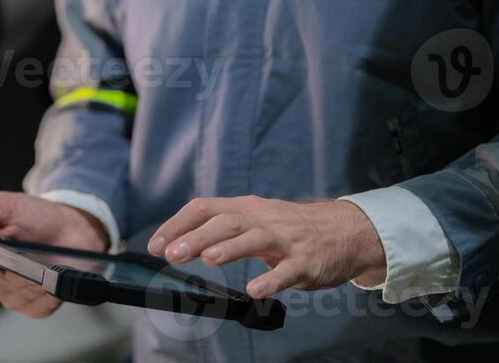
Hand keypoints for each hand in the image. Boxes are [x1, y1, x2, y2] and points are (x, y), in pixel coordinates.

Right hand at [0, 192, 109, 318]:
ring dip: (30, 281)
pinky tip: (54, 279)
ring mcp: (14, 295)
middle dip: (10, 273)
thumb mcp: (7, 205)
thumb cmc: (34, 216)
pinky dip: (47, 294)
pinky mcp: (36, 306)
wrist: (71, 226)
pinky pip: (36, 307)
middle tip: (27, 258)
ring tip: (45, 263)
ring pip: (15, 297)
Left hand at [148, 197, 385, 298]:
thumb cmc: (290, 229)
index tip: (155, 244)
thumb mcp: (255, 219)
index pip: (205, 208)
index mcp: (245, 208)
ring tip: (208, 260)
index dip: (178, 224)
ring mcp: (285, 240)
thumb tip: (181, 240)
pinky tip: (256, 290)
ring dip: (230, 249)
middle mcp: (262, 219)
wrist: (343, 231)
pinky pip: (288, 271)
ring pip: (254, 239)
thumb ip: (223, 227)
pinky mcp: (306, 261)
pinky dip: (271, 280)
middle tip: (171, 254)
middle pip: (226, 222)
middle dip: (196, 237)